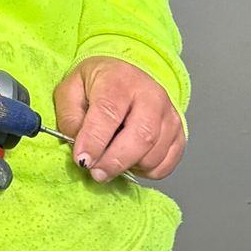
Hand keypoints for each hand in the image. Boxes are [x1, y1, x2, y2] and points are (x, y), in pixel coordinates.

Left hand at [52, 57, 185, 182]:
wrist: (128, 77)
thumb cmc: (99, 85)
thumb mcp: (71, 90)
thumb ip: (70, 118)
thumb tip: (80, 149)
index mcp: (120, 80)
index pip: (109, 113)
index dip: (95, 141)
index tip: (82, 160)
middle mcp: (152, 96)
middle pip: (140, 138)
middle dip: (115, 162)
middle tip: (96, 173)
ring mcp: (170, 117)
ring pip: (153, 156)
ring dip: (129, 167)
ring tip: (112, 160)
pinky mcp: (179, 135)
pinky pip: (165, 166)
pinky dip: (146, 171)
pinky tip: (131, 160)